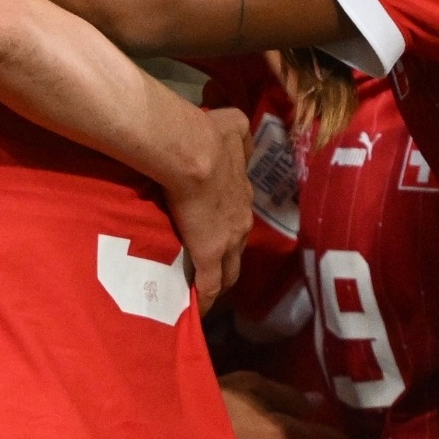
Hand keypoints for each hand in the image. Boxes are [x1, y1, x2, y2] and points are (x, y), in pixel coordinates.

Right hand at [148, 102, 256, 299]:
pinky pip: (209, 286)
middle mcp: (242, 221)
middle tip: (210, 271)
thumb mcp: (233, 127)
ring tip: (203, 292)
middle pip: (238, 250)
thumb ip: (237, 134)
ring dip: (218, 282)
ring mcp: (229, 241)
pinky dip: (204, 300)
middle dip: (226, 262)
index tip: (216, 239)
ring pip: (229, 271)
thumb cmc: (207, 138)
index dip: (229, 232)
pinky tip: (196, 311)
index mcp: (243, 196)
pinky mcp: (211, 257)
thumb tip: (236, 132)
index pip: (239, 221)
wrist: (195, 154)